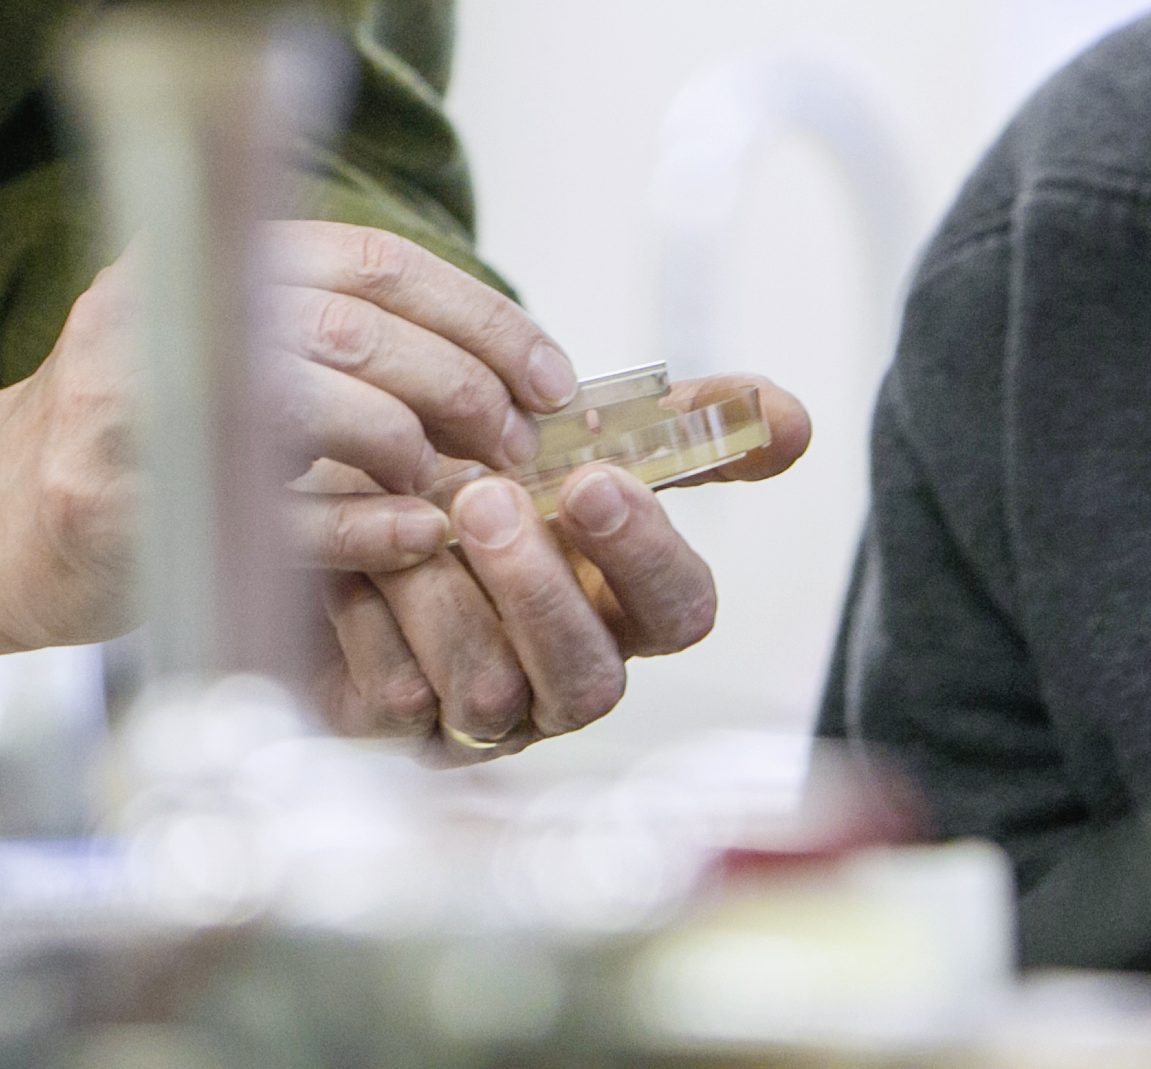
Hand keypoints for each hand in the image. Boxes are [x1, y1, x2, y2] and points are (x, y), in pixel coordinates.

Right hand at [0, 224, 591, 652]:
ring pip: (313, 407)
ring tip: (467, 491)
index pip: (371, 260)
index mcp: (194, 257)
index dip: (476, 314)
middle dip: (462, 388)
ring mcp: (125, 406)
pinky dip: (363, 530)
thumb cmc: (123, 438)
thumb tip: (493, 362)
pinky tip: (418, 538)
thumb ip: (325, 338)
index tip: (547, 372)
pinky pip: (268, 515)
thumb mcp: (214, 350)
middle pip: (355, 329)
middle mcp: (157, 312)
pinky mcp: (112, 505)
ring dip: (416, 454)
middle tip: (518, 443)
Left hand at [313, 373, 812, 758]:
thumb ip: (685, 429)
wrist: (356, 500)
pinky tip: (357, 561)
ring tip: (407, 520)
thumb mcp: (583, 441)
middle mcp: (565, 679)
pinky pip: (398, 697)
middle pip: (592, 679)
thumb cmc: (490, 479)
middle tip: (486, 497)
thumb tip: (794, 417)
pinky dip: (376, 619)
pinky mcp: (395, 732)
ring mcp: (482, 721)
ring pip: (490, 695)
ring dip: (448, 597)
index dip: (645, 554)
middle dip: (541, 590)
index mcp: (626, 610)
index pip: (681, 611)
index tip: (597, 480)